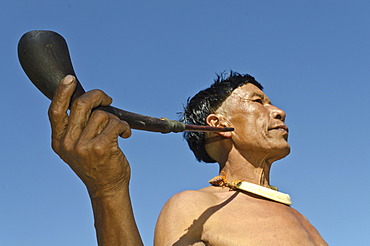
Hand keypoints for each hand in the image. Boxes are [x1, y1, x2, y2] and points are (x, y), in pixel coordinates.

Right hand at [48, 75, 131, 197]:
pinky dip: (124, 126)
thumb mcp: (77, 148)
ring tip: (118, 131)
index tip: (70, 79)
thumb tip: (88, 100)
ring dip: (114, 120)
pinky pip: (115, 123)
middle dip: (98, 96)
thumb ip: (77, 128)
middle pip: (81, 105)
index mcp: (59, 142)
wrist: (107, 189)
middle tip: (108, 99)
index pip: (56, 111)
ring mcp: (83, 146)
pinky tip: (126, 135)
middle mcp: (67, 143)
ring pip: (102, 115)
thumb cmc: (96, 165)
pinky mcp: (101, 147)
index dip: (61, 92)